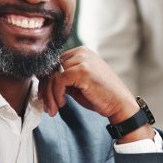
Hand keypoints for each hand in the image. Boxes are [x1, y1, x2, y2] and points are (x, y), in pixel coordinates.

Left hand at [39, 46, 154, 142]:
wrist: (120, 104)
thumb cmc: (100, 96)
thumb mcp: (78, 83)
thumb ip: (64, 78)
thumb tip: (42, 81)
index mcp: (81, 52)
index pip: (53, 64)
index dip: (46, 81)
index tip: (44, 97)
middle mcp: (81, 52)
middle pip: (51, 68)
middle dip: (45, 90)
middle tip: (47, 106)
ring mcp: (83, 60)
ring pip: (53, 76)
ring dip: (50, 96)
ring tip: (53, 109)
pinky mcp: (82, 70)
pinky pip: (59, 81)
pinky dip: (56, 95)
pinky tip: (62, 104)